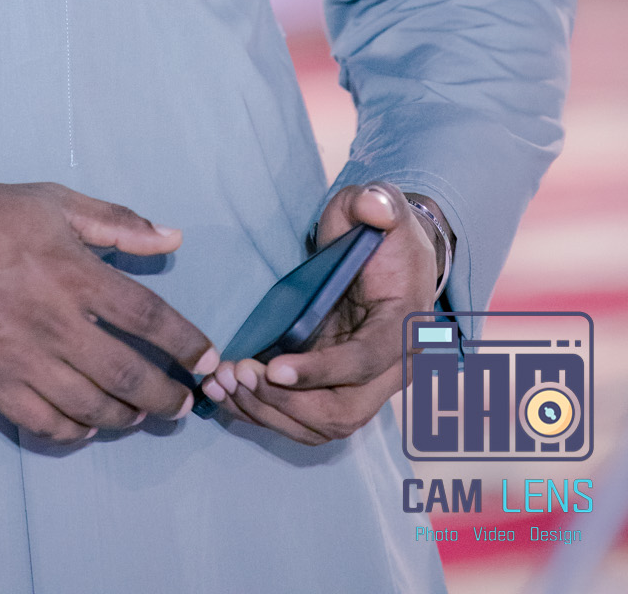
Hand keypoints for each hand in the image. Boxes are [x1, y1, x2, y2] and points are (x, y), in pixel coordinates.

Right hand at [0, 181, 217, 443]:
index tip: (208, 360)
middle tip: (183, 404)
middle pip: (126, 374)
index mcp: (75, 274)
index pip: (147, 317)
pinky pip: (46, 424)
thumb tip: (172, 238)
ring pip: (91, 406)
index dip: (186, 343)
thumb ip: (116, 222)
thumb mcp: (52, 201)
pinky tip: (87, 425)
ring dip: (125, 415)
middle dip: (165, 395)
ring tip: (139, 413)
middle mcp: (56, 324)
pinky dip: (75, 431)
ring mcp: (24, 361)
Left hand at [199, 182, 442, 446]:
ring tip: (223, 384)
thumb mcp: (382, 205)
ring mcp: (363, 386)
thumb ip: (379, 202)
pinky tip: (227, 395)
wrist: (387, 255)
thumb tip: (372, 207)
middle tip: (237, 375)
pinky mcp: (335, 389)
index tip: (273, 369)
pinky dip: (263, 414)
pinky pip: (302, 419)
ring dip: (268, 413)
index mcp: (404, 328)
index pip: (365, 363)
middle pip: (342, 412)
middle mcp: (390, 370)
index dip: (322, 371)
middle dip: (286, 402)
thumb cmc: (381, 229)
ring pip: (320, 425)